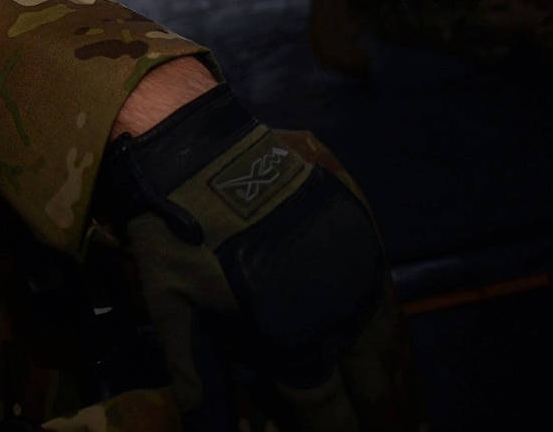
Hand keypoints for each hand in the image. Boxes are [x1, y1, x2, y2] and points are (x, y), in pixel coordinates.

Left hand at [97, 88, 418, 430]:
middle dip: (361, 406)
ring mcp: (352, 267)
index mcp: (292, 337)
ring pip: (379, 339)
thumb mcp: (173, 310)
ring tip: (361, 386)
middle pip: (366, 383)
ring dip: (370, 367)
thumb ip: (197, 377)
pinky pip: (376, 290)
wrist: (198, 148)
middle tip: (351, 415)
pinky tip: (357, 326)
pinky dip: (370, 318)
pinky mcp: (356, 230)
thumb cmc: (176, 234)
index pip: (328, 413)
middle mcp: (336, 309)